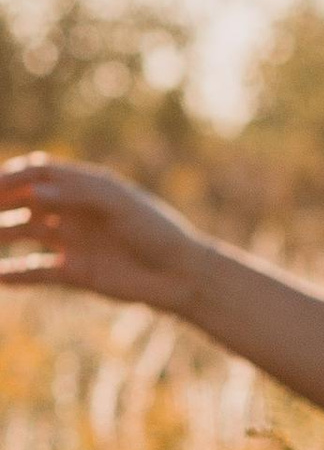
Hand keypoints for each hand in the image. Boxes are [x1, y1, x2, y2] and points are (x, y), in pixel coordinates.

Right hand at [0, 154, 203, 310]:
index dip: (12, 175)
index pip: (38, 172)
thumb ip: (77, 194)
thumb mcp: (120, 206)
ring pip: (24, 233)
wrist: (182, 276)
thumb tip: (34, 193)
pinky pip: (35, 271)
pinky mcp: (74, 272)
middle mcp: (73, 210)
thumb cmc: (157, 231)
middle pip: (23, 201)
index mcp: (84, 186)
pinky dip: (13, 274)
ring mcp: (71, 241)